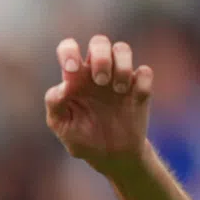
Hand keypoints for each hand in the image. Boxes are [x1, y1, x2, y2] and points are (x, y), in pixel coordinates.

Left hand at [45, 34, 153, 173]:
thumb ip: (55, 104)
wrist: (110, 157)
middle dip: (101, 56)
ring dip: (122, 65)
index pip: (69, 48)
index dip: (69, 51)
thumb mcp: (61, 125)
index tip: (71, 70)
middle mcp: (96, 72)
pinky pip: (144, 72)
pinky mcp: (140, 89)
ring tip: (118, 90)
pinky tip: (135, 97)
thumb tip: (62, 87)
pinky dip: (141, 81)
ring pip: (122, 49)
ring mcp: (119, 78)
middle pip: (99, 42)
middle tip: (100, 81)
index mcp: (74, 78)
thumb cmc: (81, 138)